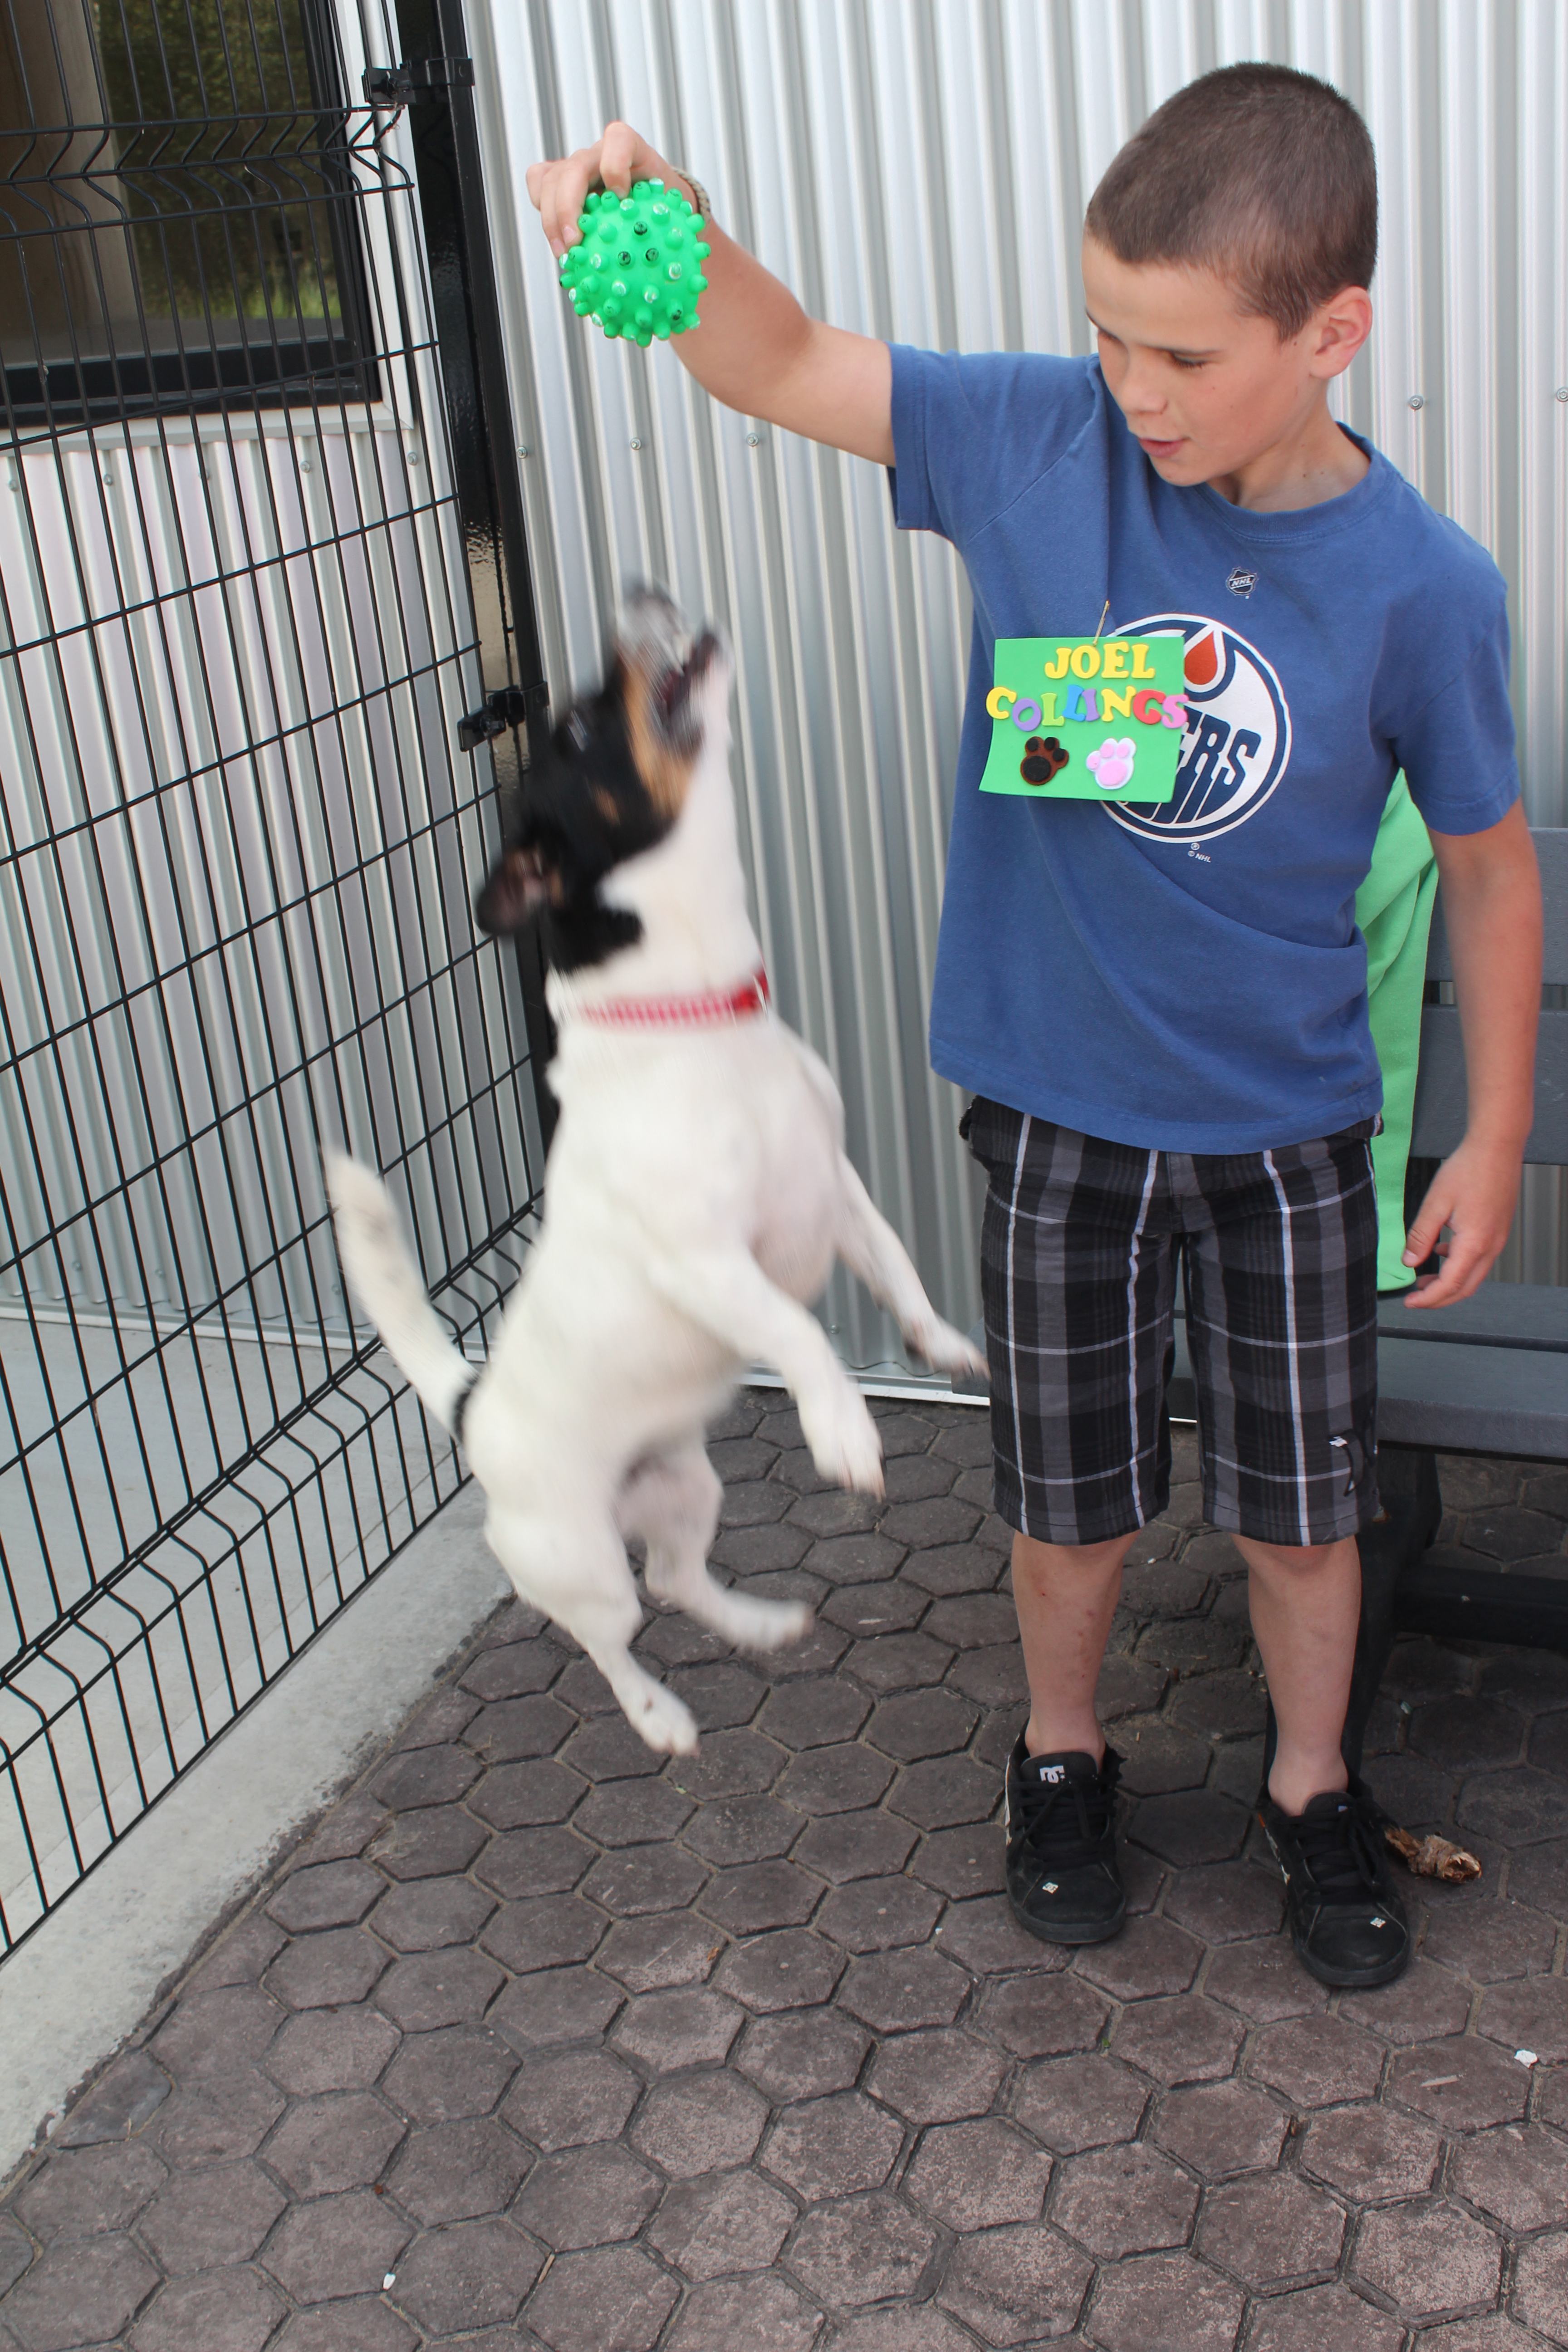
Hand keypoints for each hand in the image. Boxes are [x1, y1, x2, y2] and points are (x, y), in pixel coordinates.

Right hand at [527, 122, 685, 259]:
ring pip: (549, 179)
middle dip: (568, 206)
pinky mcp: (558, 179)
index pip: (619, 139)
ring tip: (564, 256)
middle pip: (573, 167)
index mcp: (630, 148)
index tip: (620, 197)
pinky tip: (557, 243)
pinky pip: (538, 183)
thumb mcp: (677, 213)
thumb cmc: (665, 210)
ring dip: (551, 220)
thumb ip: (674, 224)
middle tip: (574, 245)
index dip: (615, 165)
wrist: (649, 205)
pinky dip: (541, 210)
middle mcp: (597, 153)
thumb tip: (672, 265)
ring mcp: (575, 165)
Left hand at [1401, 1135, 1521, 1307]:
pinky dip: (1460, 1265)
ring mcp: (1498, 1239)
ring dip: (1450, 1282)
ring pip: (1474, 1275)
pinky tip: (1443, 1251)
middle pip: (1465, 1288)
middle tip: (1415, 1297)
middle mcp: (1491, 1246)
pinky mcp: (1499, 1230)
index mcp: (1474, 1243)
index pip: (1449, 1285)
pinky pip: (1480, 1259)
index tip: (1409, 1302)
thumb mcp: (1435, 1203)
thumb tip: (1409, 1262)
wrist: (1496, 1147)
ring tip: (1424, 1278)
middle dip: (1439, 1298)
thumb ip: (1421, 1236)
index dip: (1428, 1299)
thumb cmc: (1468, 1169)